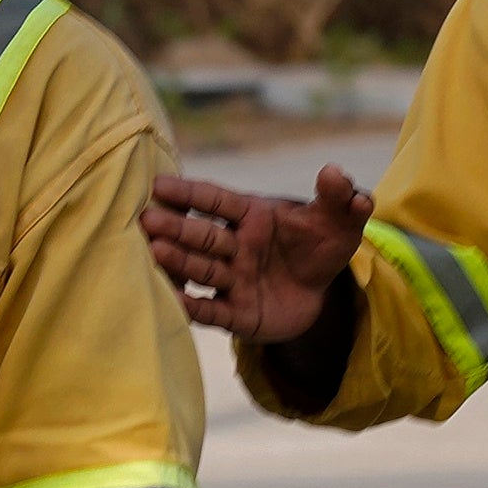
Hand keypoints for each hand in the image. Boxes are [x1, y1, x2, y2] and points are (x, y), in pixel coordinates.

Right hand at [145, 163, 374, 366]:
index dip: (191, 193)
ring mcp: (232, 280)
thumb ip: (339, 197)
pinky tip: (172, 302)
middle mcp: (234, 246)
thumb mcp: (339, 222)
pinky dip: (192, 308)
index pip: (217, 201)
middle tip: (148, 219)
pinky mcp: (236, 314)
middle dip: (177, 228)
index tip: (159, 185)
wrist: (320, 292)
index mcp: (252, 216)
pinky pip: (211, 311)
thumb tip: (335, 172)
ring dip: (180, 262)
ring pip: (202, 270)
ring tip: (155, 252)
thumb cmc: (319, 246)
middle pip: (203, 235)